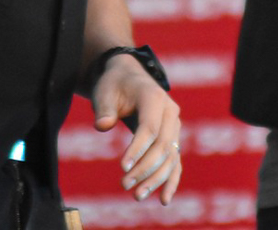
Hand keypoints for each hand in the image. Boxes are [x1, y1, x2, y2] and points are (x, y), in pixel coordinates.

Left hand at [91, 54, 183, 204]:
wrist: (129, 78)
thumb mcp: (105, 92)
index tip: (123, 167)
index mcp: (154, 97)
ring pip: (171, 156)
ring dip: (156, 179)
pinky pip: (175, 161)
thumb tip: (102, 126)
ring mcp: (174, 126)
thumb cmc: (115, 85)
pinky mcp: (172, 138)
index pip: (150, 128)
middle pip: (163, 145)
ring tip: (137, 196)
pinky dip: (171, 180)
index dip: (137, 149)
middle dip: (145, 168)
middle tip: (124, 185)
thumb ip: (104, 109)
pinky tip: (164, 199)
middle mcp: (170, 112)